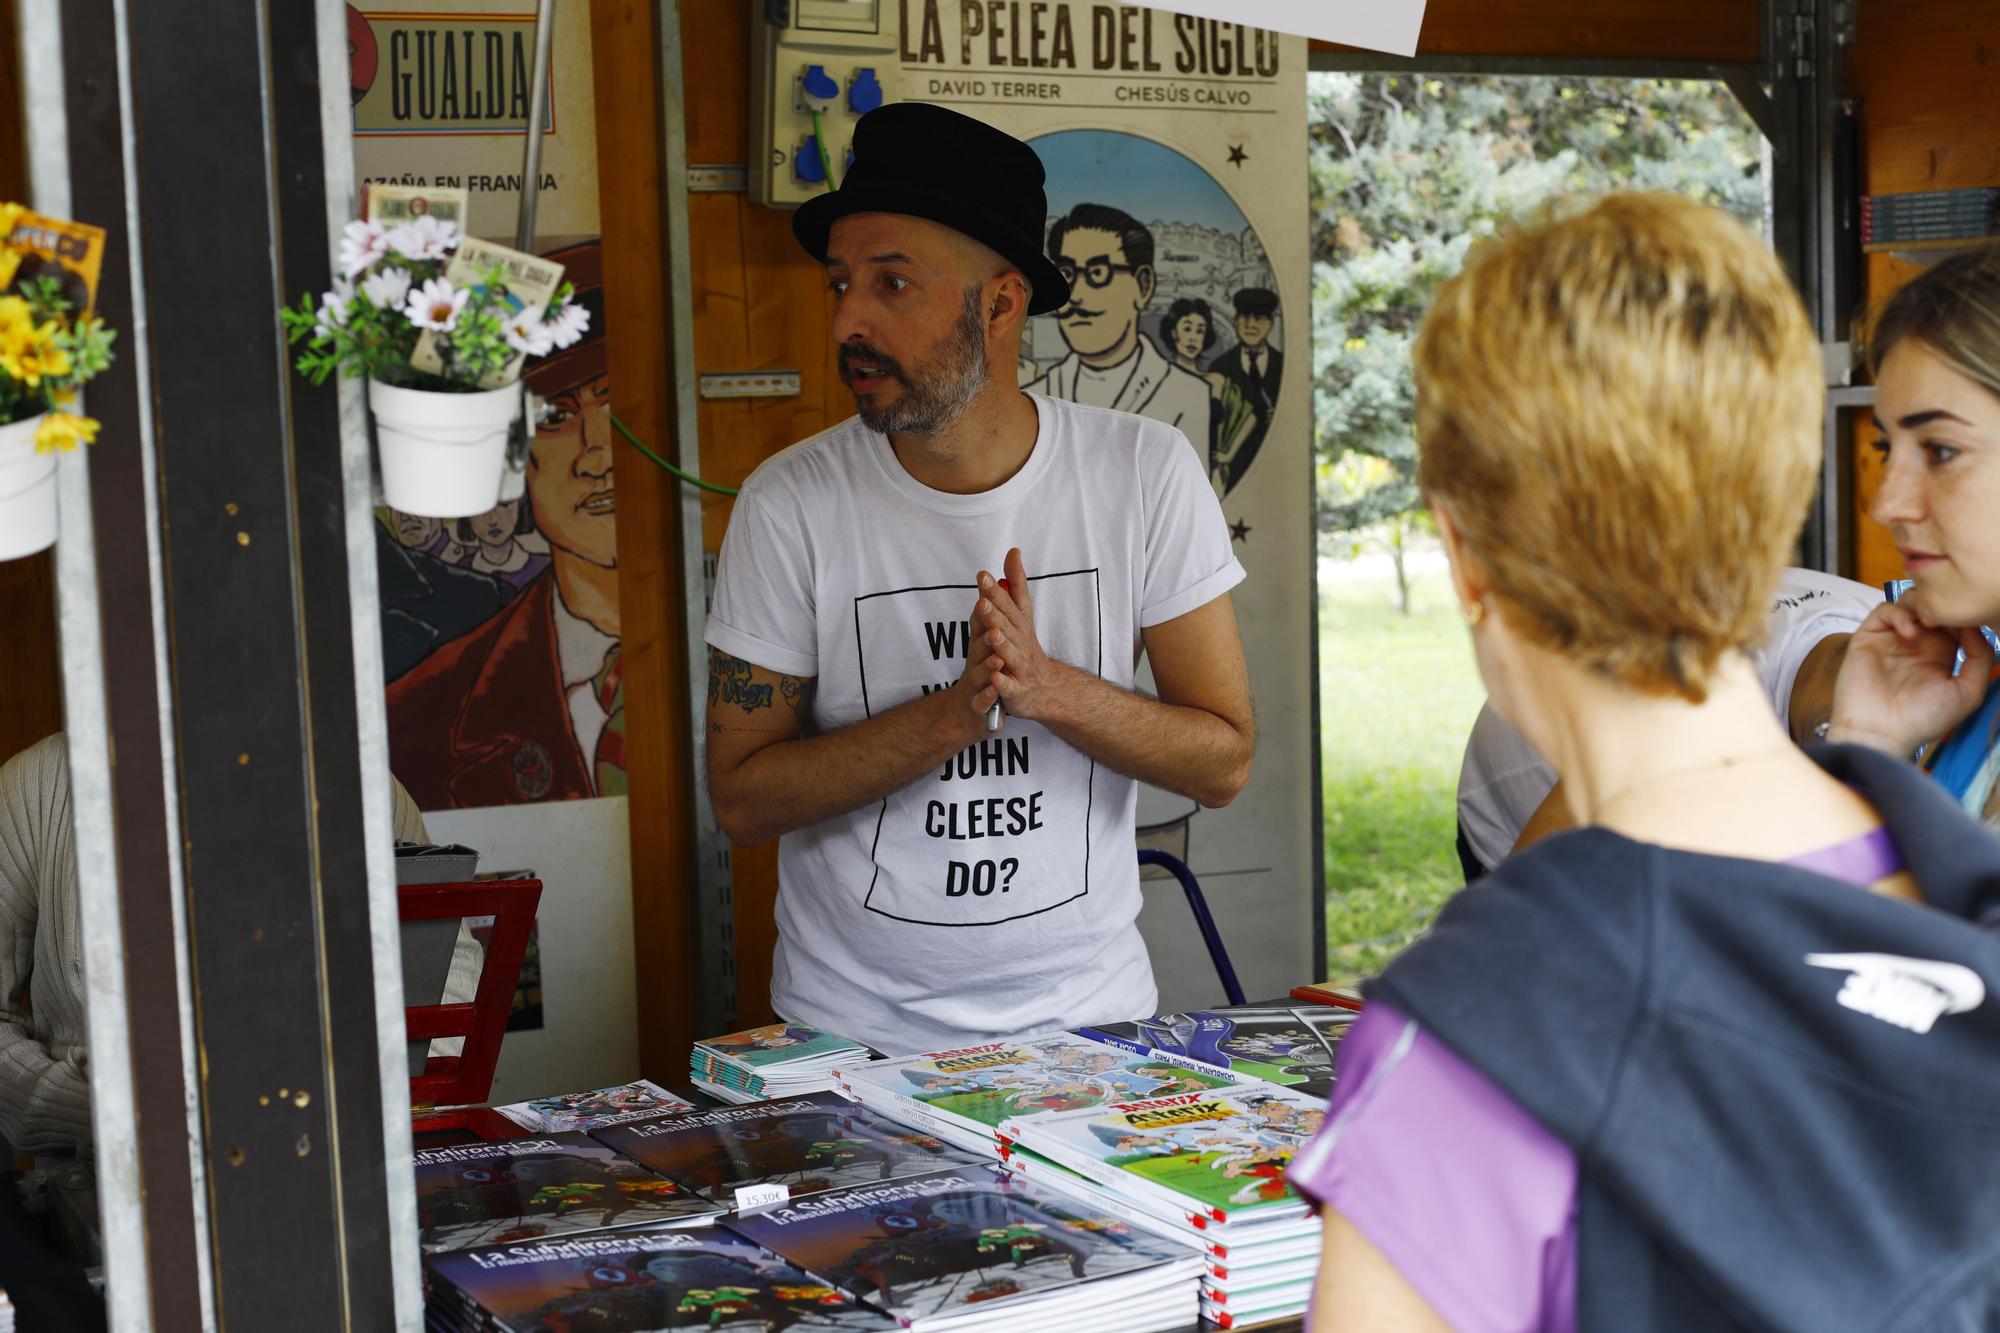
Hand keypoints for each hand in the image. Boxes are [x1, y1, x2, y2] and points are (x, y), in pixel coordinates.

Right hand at [948, 587, 1001, 741]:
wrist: (969, 712)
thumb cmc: (982, 671)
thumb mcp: (985, 640)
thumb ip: (991, 610)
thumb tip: (993, 577)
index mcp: (979, 645)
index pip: (980, 619)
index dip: (984, 600)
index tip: (986, 578)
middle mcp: (975, 661)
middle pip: (978, 641)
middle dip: (983, 624)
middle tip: (985, 606)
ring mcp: (975, 684)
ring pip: (980, 673)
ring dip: (987, 664)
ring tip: (997, 657)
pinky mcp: (979, 706)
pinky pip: (984, 701)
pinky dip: (989, 694)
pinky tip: (996, 688)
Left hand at [978, 549, 1079, 723]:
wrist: (1047, 689)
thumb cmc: (1027, 648)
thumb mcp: (1022, 615)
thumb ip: (1015, 585)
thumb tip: (1013, 551)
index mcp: (1019, 625)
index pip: (1007, 605)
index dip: (996, 591)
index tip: (982, 575)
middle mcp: (1022, 643)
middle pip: (1008, 627)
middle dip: (996, 614)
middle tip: (982, 601)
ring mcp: (1021, 667)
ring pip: (1012, 655)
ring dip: (1003, 645)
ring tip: (992, 634)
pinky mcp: (1018, 690)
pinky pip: (1010, 687)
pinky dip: (1003, 682)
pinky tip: (995, 677)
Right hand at [1826, 593, 1990, 755]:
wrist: (1882, 732)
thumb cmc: (1922, 720)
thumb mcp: (1968, 692)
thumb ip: (1980, 658)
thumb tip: (1973, 627)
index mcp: (1939, 654)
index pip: (1953, 621)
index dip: (1962, 615)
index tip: (1969, 618)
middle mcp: (1915, 644)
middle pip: (1930, 607)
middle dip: (1941, 606)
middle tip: (1946, 616)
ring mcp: (1890, 639)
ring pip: (1907, 603)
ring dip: (1919, 606)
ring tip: (1926, 624)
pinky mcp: (1868, 638)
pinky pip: (1883, 611)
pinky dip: (1898, 613)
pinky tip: (1908, 631)